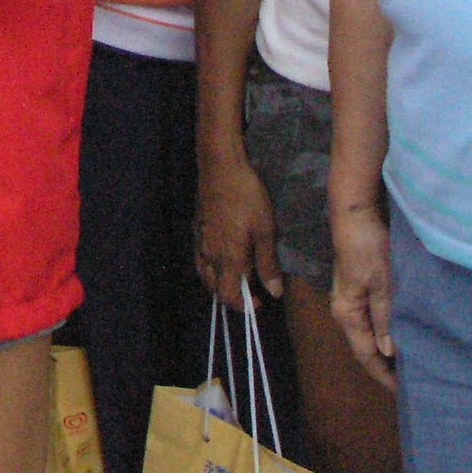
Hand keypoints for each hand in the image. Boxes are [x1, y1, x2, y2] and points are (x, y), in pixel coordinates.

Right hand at [196, 152, 283, 310]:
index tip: (259, 302)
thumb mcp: (265, 230)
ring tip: (236, 277)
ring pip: (204, 273)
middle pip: (213, 288)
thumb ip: (268, 263)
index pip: (228, 295)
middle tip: (250, 290)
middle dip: (230, 296)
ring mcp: (200, 240)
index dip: (243, 306)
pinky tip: (221, 258)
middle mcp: (209, 254)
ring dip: (218, 283)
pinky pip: (200, 258)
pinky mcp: (197, 228)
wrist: (220, 166)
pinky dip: (209, 267)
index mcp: (227, 258)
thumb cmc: (247, 197)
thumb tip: (274, 293)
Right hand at [329, 199, 397, 388]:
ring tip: (409, 362)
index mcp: (347, 313)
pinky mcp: (359, 287)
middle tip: (412, 381)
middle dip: (385, 365)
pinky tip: (400, 333)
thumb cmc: (368, 248)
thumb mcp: (381, 284)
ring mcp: (350, 298)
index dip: (383, 374)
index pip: (365, 354)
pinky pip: (372, 319)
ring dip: (386, 348)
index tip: (404, 392)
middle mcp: (345, 310)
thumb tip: (389, 352)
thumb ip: (385, 318)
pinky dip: (386, 331)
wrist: (355, 214)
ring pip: (369, 333)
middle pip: (365, 346)